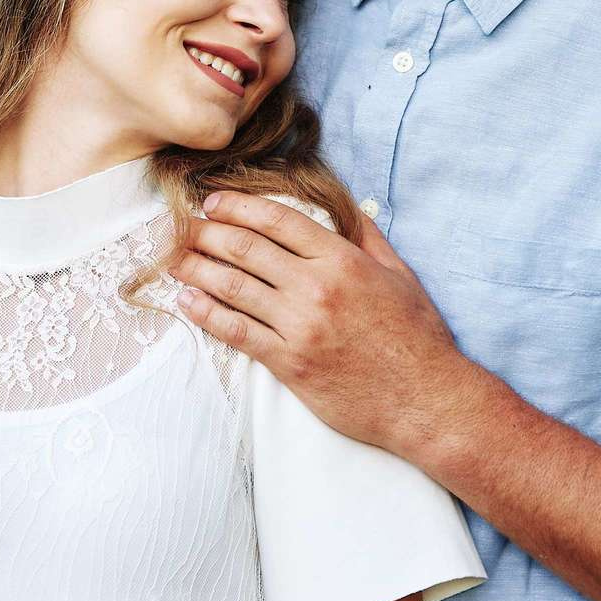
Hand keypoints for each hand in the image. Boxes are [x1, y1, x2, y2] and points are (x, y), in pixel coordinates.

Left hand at [171, 192, 462, 451]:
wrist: (426, 399)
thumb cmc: (416, 336)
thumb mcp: (399, 274)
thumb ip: (367, 236)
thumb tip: (344, 204)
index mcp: (342, 259)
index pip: (277, 219)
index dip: (238, 206)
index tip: (213, 201)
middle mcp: (316, 287)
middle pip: (246, 248)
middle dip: (207, 232)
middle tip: (183, 226)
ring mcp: (300, 326)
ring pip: (234, 287)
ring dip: (197, 270)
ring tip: (175, 259)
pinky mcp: (290, 363)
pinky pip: (238, 333)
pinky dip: (207, 315)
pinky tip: (187, 302)